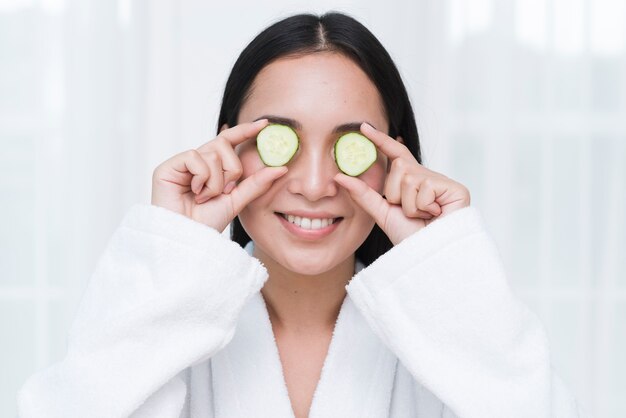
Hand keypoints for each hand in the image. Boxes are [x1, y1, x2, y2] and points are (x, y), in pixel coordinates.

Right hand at [151, 119, 287, 231]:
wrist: (188, 239)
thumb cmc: (207, 223)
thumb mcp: (237, 201)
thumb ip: (256, 183)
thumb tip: (282, 168)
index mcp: (212, 167)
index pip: (229, 141)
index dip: (245, 130)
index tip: (265, 123)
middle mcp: (197, 161)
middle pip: (224, 144)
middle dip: (232, 169)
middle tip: (224, 191)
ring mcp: (182, 164)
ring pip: (212, 153)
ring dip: (216, 181)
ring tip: (204, 197)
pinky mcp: (168, 166)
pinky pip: (195, 157)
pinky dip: (201, 177)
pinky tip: (193, 192)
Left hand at [334, 122, 469, 244]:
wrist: (428, 257)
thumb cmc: (408, 237)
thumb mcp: (381, 212)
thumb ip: (362, 193)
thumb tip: (339, 176)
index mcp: (412, 181)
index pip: (396, 154)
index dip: (381, 140)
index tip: (363, 127)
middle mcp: (428, 178)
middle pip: (400, 167)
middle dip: (396, 194)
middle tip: (409, 213)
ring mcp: (443, 183)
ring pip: (410, 178)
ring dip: (409, 204)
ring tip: (423, 217)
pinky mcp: (456, 189)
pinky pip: (425, 187)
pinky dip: (423, 206)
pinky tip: (435, 216)